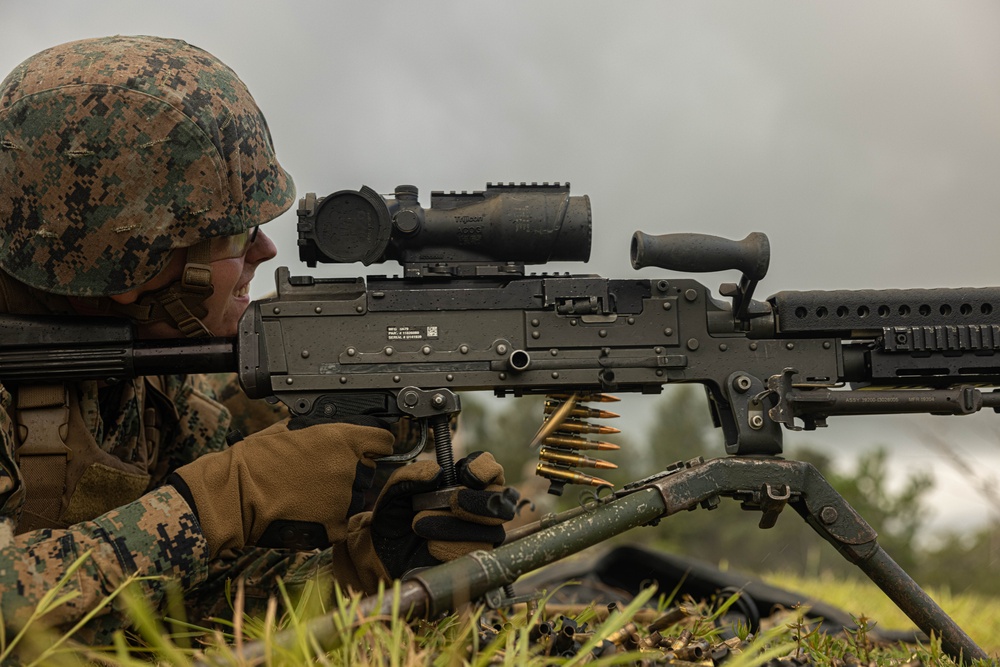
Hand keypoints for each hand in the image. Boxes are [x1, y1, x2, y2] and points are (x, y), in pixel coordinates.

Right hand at [170, 418, 393, 556]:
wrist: (235, 497)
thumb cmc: (254, 461)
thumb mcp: (289, 431)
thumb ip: (318, 432)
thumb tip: (327, 430)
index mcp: (341, 439)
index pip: (383, 441)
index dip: (376, 445)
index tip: (371, 450)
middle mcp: (349, 468)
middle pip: (368, 470)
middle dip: (351, 472)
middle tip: (320, 475)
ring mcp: (345, 499)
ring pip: (357, 497)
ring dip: (341, 497)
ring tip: (308, 494)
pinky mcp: (336, 526)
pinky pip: (343, 522)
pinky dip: (330, 521)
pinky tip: (308, 513)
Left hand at [369, 451, 518, 577]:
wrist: (385, 554)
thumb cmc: (395, 517)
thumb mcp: (394, 492)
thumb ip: (410, 476)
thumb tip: (436, 472)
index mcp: (464, 483)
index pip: (491, 470)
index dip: (484, 469)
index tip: (465, 474)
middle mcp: (478, 507)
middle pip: (499, 500)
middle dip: (478, 500)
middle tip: (453, 501)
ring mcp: (480, 535)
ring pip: (490, 529)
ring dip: (456, 526)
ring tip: (422, 524)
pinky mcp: (473, 559)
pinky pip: (476, 553)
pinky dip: (451, 546)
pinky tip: (431, 546)